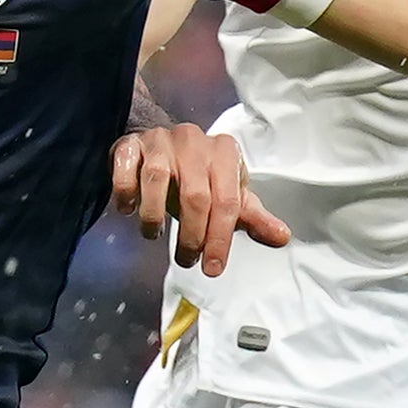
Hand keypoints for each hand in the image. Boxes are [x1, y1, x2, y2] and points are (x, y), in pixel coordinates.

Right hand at [108, 119, 289, 277]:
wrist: (162, 145)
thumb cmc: (199, 176)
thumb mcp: (228, 194)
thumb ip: (252, 217)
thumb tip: (282, 237)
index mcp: (224, 153)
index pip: (227, 201)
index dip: (220, 239)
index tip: (212, 268)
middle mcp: (194, 142)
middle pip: (195, 196)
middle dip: (191, 235)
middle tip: (186, 259)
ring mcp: (161, 140)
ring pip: (158, 179)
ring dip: (154, 215)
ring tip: (154, 235)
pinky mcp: (131, 144)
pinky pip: (127, 166)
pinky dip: (126, 191)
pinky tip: (128, 210)